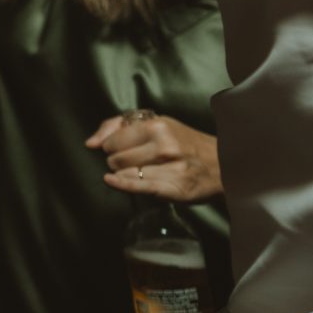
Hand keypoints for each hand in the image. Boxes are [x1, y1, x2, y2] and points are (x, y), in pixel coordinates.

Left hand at [87, 110, 221, 200]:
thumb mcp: (156, 123)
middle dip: (116, 161)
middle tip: (133, 160)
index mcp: (159, 126)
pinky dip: (120, 185)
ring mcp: (171, 168)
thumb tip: (90, 143)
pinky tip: (112, 181)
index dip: (111, 146)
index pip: (112, 141)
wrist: (223, 164)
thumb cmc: (184, 142)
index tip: (120, 148)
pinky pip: (137, 187)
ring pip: (124, 173)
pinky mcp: (174, 188)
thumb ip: (118, 126)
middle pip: (115, 159)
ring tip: (138, 170)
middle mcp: (165, 146)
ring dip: (123, 174)